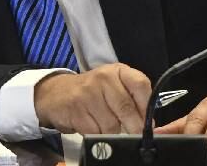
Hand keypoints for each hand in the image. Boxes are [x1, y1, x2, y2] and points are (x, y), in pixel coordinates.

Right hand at [33, 64, 150, 133]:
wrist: (56, 93)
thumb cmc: (92, 92)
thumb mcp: (114, 88)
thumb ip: (132, 100)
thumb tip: (150, 124)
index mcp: (117, 71)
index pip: (141, 85)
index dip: (146, 106)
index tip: (147, 121)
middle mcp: (103, 78)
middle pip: (127, 109)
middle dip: (133, 128)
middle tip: (133, 134)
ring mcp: (88, 93)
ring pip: (112, 124)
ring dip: (112, 132)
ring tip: (105, 125)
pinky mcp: (76, 108)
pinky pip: (96, 132)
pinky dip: (97, 135)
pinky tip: (92, 127)